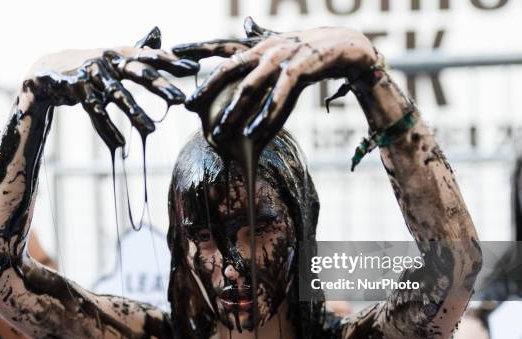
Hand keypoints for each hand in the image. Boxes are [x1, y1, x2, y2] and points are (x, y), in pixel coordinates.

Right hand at [24, 28, 199, 151]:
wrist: (47, 72)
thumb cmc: (90, 67)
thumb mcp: (114, 57)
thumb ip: (138, 48)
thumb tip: (159, 32)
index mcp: (121, 53)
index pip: (150, 56)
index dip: (171, 61)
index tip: (194, 68)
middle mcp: (108, 60)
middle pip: (137, 72)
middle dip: (159, 86)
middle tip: (180, 99)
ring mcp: (91, 73)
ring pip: (116, 95)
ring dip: (134, 113)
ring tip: (151, 130)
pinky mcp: (75, 88)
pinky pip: (93, 111)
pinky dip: (106, 128)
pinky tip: (120, 143)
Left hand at [173, 17, 376, 158]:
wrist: (347, 46)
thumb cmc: (310, 49)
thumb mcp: (283, 42)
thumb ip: (262, 36)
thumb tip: (247, 21)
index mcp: (259, 44)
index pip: (223, 45)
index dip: (198, 47)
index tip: (174, 52)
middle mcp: (266, 49)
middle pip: (230, 67)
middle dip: (207, 87)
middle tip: (188, 105)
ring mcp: (283, 58)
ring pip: (252, 86)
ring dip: (234, 110)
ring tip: (220, 131)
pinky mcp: (300, 70)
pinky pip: (279, 98)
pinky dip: (265, 116)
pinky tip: (253, 134)